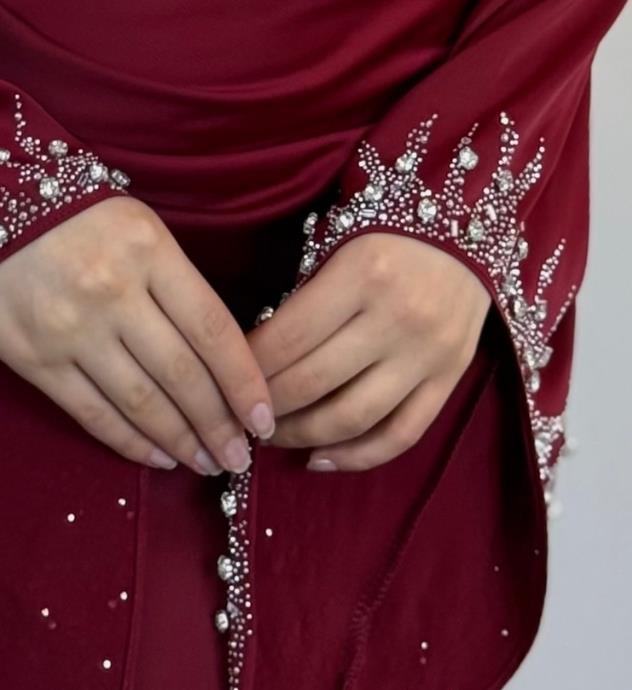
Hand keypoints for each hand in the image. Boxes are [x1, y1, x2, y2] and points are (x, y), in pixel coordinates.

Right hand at [0, 196, 274, 475]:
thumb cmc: (71, 214)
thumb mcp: (135, 226)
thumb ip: (174, 281)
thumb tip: (218, 354)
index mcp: (148, 251)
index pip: (214, 330)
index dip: (245, 382)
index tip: (264, 416)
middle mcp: (114, 293)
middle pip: (183, 375)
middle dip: (220, 425)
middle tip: (240, 458)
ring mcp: (72, 331)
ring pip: (142, 402)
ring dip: (181, 441)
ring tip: (207, 464)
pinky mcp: (35, 360)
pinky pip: (92, 413)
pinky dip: (130, 442)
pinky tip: (158, 457)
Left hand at [247, 232, 492, 471]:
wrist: (466, 229)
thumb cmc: (386, 233)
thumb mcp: (338, 243)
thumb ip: (304, 296)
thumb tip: (253, 356)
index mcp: (361, 274)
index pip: (288, 338)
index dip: (248, 369)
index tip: (223, 381)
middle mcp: (397, 318)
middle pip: (314, 382)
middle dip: (266, 407)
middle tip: (239, 416)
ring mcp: (427, 354)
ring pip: (352, 417)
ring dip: (301, 436)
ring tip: (271, 437)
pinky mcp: (451, 378)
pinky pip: (401, 434)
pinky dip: (357, 457)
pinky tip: (319, 460)